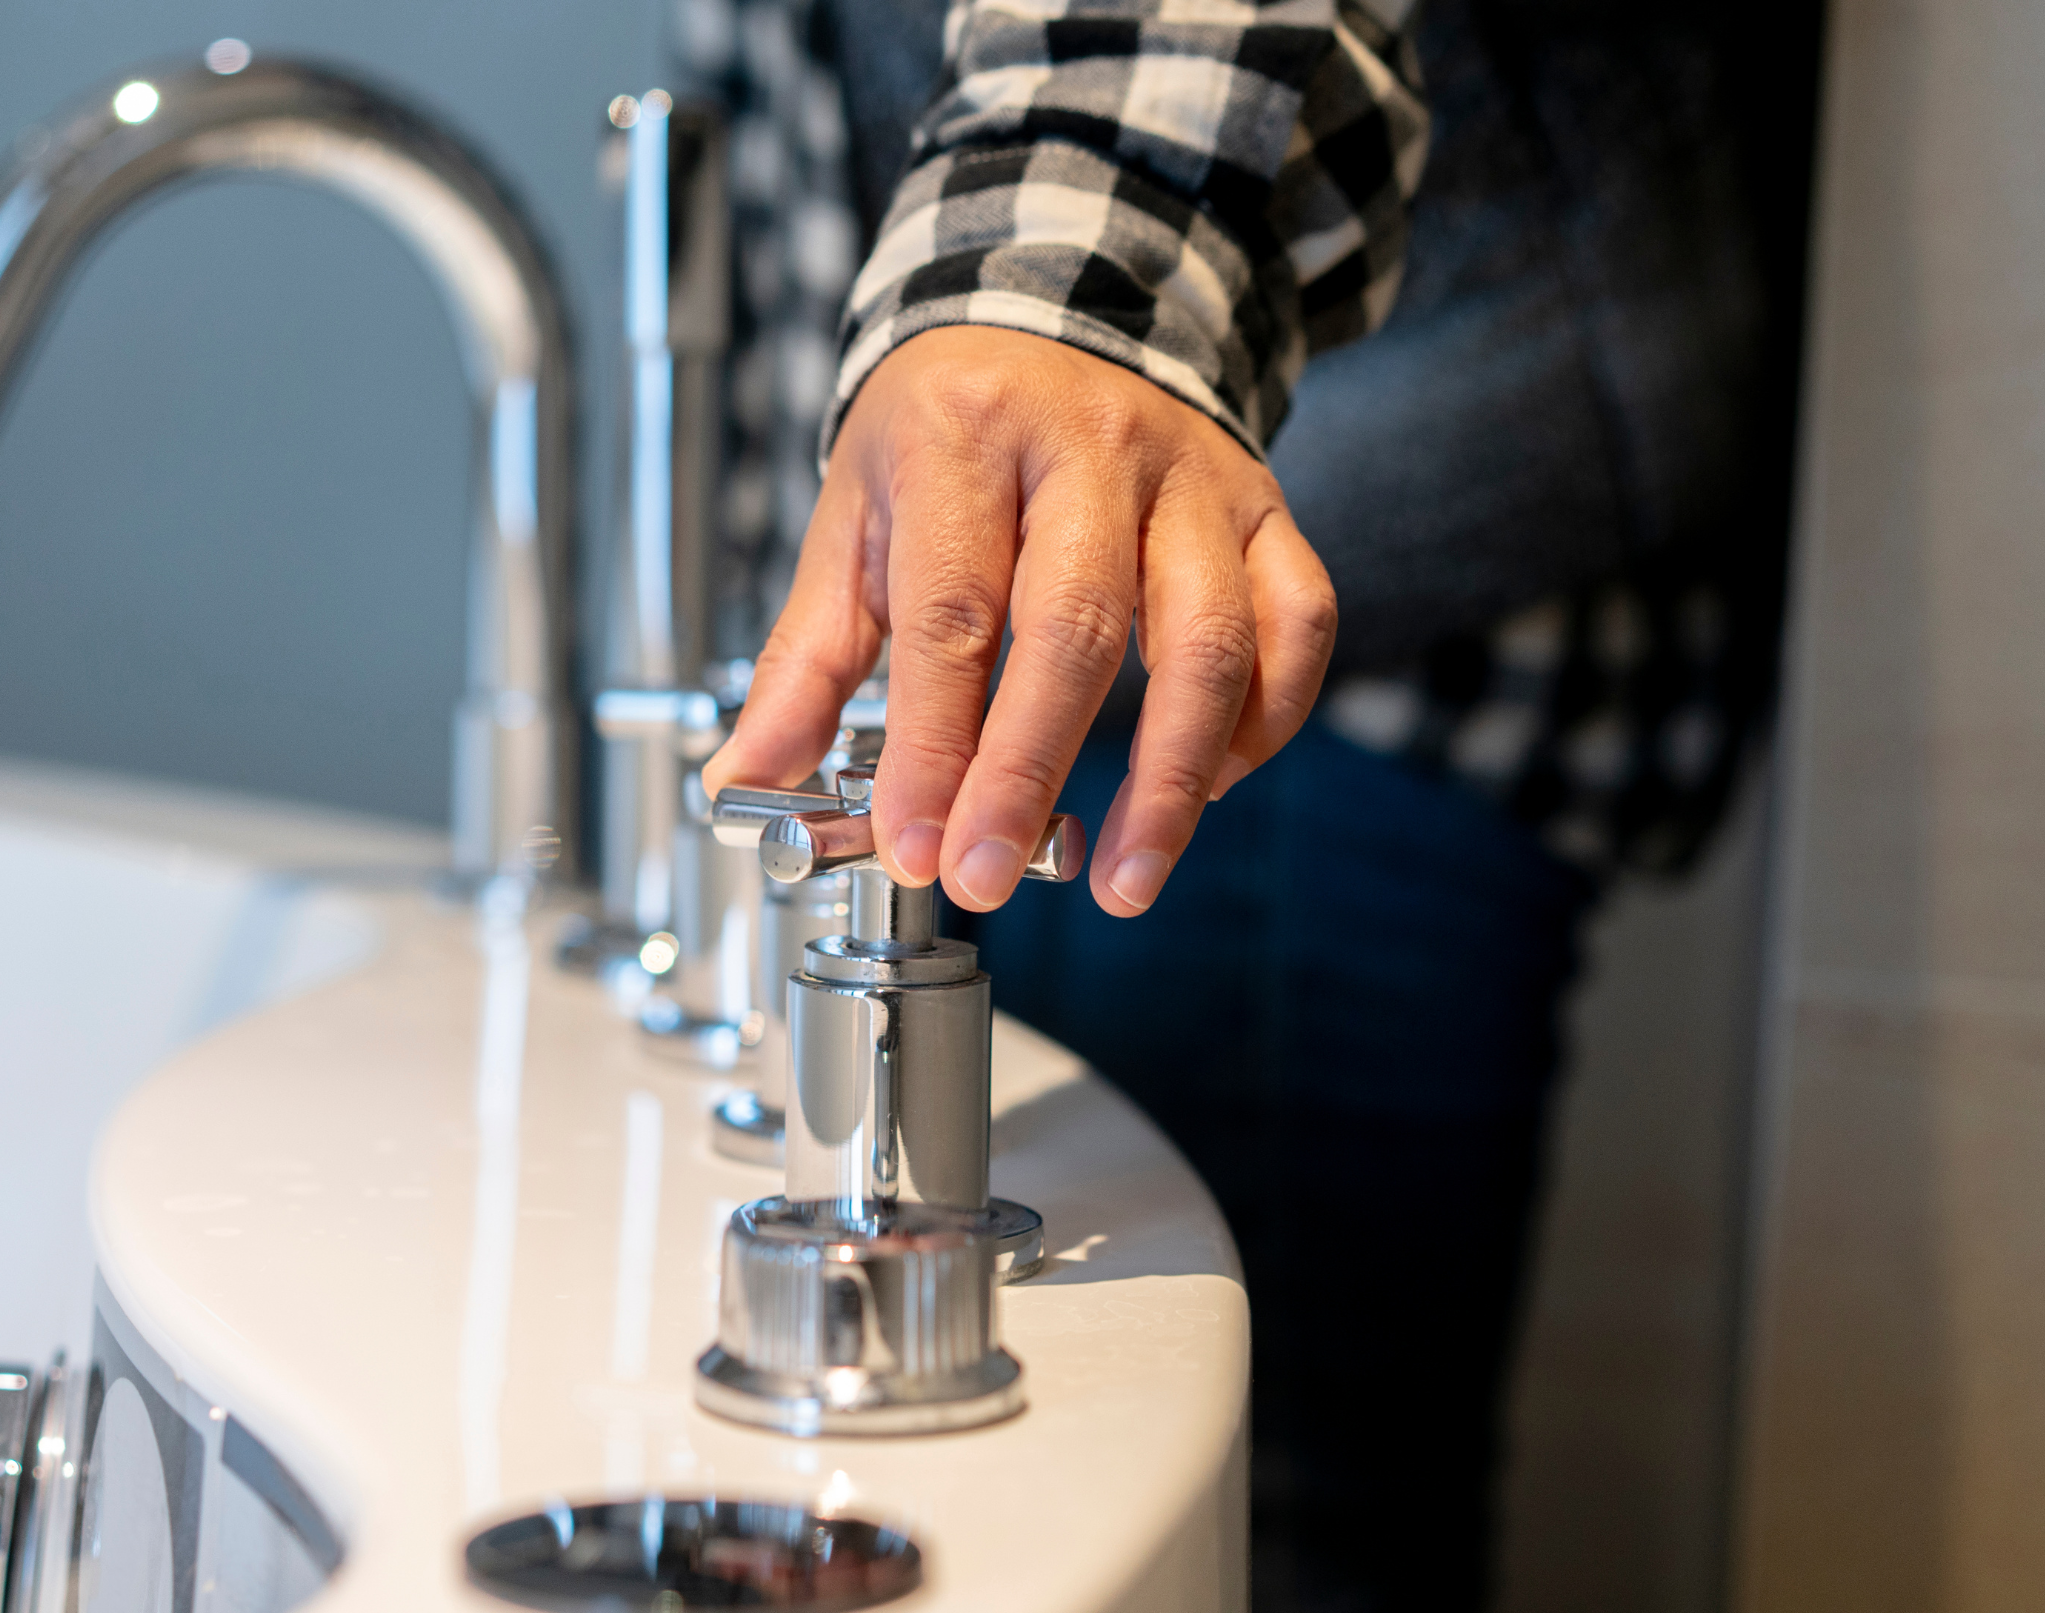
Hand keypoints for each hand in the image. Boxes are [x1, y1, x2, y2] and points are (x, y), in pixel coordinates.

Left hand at [702, 325, 1336, 915]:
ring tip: (1125, 879)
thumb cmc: (949, 428)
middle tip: (990, 874)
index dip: (936, 744)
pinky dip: (1262, 720)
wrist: (1058, 301)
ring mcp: (1191, 477)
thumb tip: (749, 782)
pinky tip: (1207, 783)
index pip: (952, 610)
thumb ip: (806, 661)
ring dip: (1171, 779)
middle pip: (1077, 626)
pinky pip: (1295, 622)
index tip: (918, 844)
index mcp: (965, 436)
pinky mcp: (1261, 508)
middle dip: (1030, 771)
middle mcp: (1090, 444)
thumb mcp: (853, 520)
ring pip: (1209, 636)